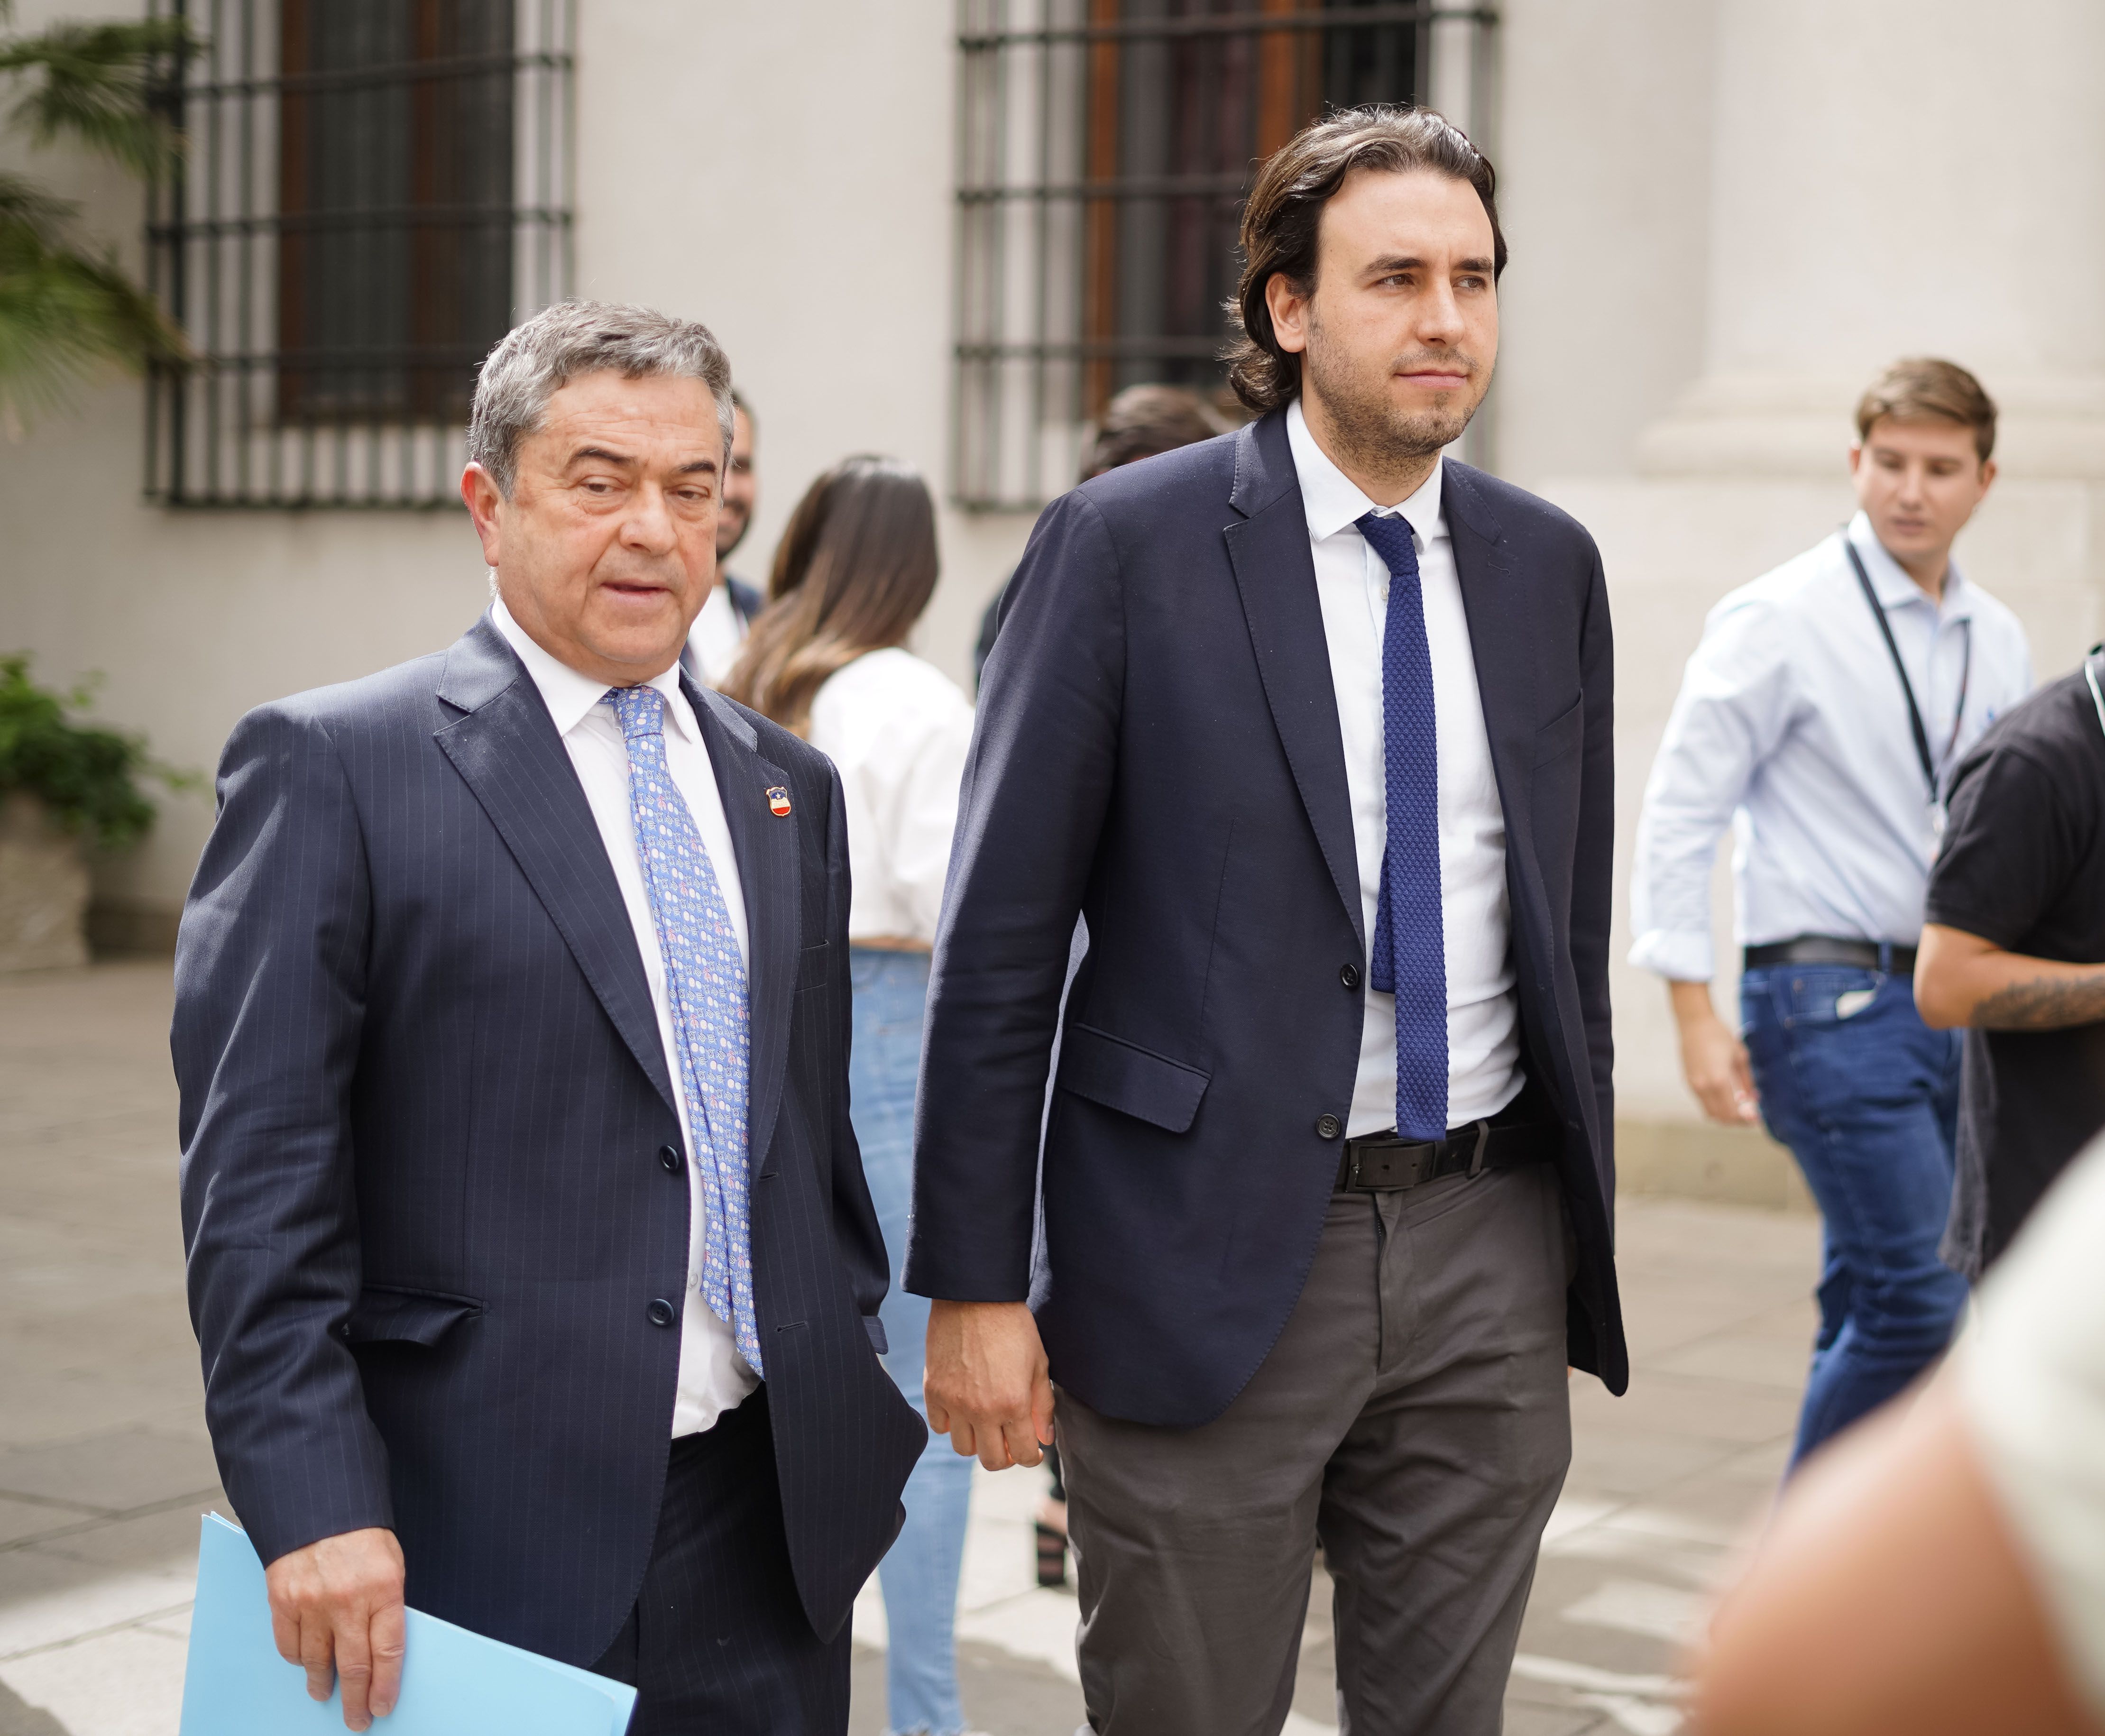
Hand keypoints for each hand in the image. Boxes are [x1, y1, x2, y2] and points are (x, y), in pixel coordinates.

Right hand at [264, 1527, 404, 1730]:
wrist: (320, 1503)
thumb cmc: (362, 1535)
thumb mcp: (391, 1564)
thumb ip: (387, 1605)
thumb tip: (381, 1652)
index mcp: (384, 1588)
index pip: (388, 1651)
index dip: (385, 1685)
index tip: (382, 1707)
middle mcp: (348, 1600)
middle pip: (353, 1666)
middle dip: (355, 1700)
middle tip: (357, 1721)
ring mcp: (312, 1602)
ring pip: (316, 1661)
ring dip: (321, 1683)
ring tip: (325, 1693)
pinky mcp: (283, 1600)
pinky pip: (289, 1645)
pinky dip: (297, 1659)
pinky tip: (303, 1663)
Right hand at [924, 1299, 1054, 1470]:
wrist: (975, 1296)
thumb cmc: (1013, 1327)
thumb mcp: (1038, 1364)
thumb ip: (1043, 1406)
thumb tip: (1045, 1439)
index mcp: (1013, 1404)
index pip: (1024, 1455)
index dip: (1031, 1457)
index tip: (1031, 1450)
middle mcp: (982, 1410)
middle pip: (992, 1461)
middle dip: (1006, 1457)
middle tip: (1009, 1441)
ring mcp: (954, 1402)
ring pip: (964, 1449)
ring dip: (978, 1442)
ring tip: (986, 1424)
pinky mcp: (933, 1390)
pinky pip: (939, 1426)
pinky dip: (951, 1424)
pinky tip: (962, 1409)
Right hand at [1670, 979, 1758, 1124]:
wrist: (1695, 1023)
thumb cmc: (1720, 1036)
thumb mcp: (1740, 1057)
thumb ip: (1747, 1082)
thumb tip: (1753, 1099)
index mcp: (1719, 1081)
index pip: (1732, 1113)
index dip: (1746, 1120)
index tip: (1756, 1118)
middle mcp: (1704, 1087)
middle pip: (1720, 1117)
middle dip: (1736, 1120)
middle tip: (1749, 1115)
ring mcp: (1694, 1085)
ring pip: (1709, 1112)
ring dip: (1724, 1114)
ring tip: (1738, 1105)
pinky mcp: (1688, 1082)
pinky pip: (1703, 1102)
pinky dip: (1715, 1105)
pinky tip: (1725, 1095)